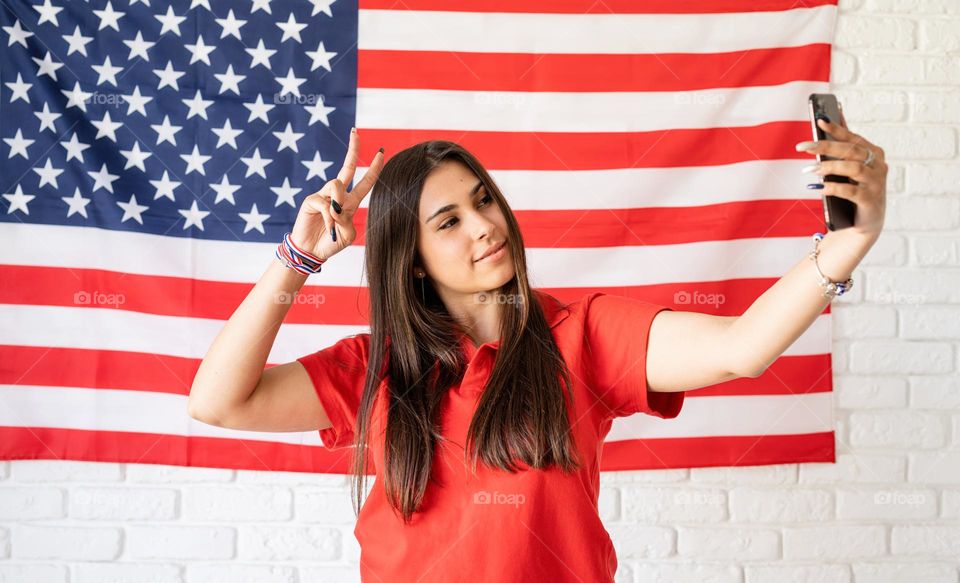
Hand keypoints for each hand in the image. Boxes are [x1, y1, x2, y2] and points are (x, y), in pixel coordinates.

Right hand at [290, 128, 384, 260]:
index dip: (374, 168)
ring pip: (336, 184)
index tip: (381, 153)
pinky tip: (328, 227)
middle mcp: (337, 195)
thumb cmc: (331, 243)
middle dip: (353, 149)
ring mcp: (323, 195)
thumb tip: (337, 208)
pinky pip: (324, 204)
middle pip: (347, 167)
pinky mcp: (311, 200)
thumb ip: (348, 221)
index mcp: (350, 202)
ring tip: (336, 220)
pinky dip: (329, 219)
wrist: (312, 251)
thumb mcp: (347, 235)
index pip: (365, 181)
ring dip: (339, 202)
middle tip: (355, 131)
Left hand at [798, 108, 886, 239]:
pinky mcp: (871, 201)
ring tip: (810, 169)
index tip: (820, 121)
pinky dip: (834, 188)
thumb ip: (840, 151)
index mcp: (874, 154)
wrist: (863, 222)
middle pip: (852, 151)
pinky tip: (820, 187)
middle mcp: (878, 166)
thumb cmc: (854, 190)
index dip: (837, 129)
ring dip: (829, 167)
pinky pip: (851, 192)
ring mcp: (877, 183)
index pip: (853, 138)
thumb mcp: (848, 170)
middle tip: (803, 147)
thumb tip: (824, 125)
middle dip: (825, 146)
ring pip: (853, 168)